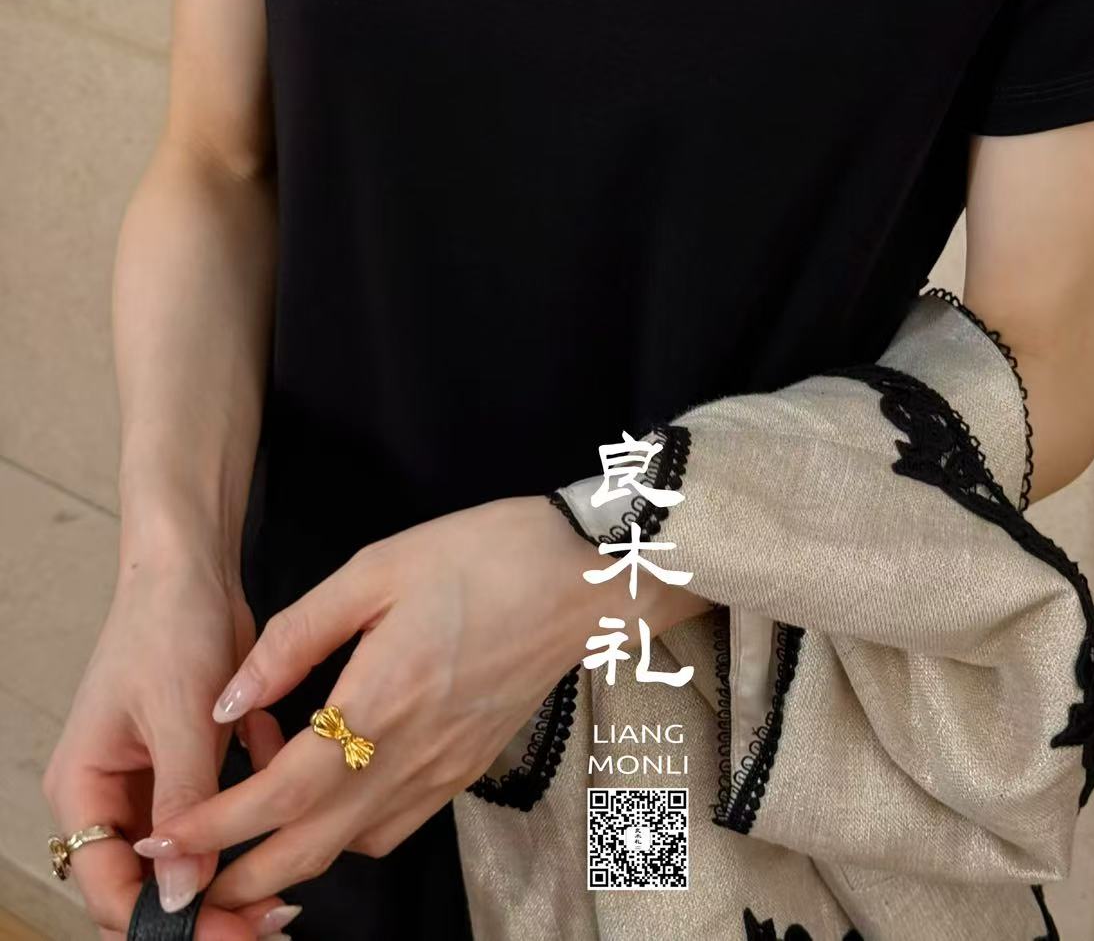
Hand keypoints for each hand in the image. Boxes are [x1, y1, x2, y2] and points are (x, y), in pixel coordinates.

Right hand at [41, 541, 302, 938]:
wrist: (191, 565)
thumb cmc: (168, 625)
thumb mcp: (178, 714)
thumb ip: (183, 801)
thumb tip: (180, 894)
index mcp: (84, 790)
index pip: (113, 890)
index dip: (169, 925)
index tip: (234, 935)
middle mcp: (109, 795)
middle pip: (149, 882)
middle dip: (208, 905)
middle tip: (272, 921)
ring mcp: (149, 780)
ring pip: (190, 851)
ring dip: (235, 859)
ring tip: (288, 876)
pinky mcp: (188, 761)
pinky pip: (217, 807)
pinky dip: (250, 795)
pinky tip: (275, 760)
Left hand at [131, 495, 711, 908]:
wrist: (588, 574)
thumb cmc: (485, 556)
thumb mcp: (378, 568)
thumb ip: (296, 635)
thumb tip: (230, 695)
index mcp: (380, 701)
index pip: (279, 792)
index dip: (216, 825)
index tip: (167, 839)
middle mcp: (411, 755)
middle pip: (310, 847)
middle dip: (241, 874)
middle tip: (189, 876)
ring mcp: (445, 771)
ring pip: (352, 849)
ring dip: (292, 864)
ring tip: (245, 852)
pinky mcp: (469, 769)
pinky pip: (395, 829)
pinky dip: (348, 839)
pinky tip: (330, 809)